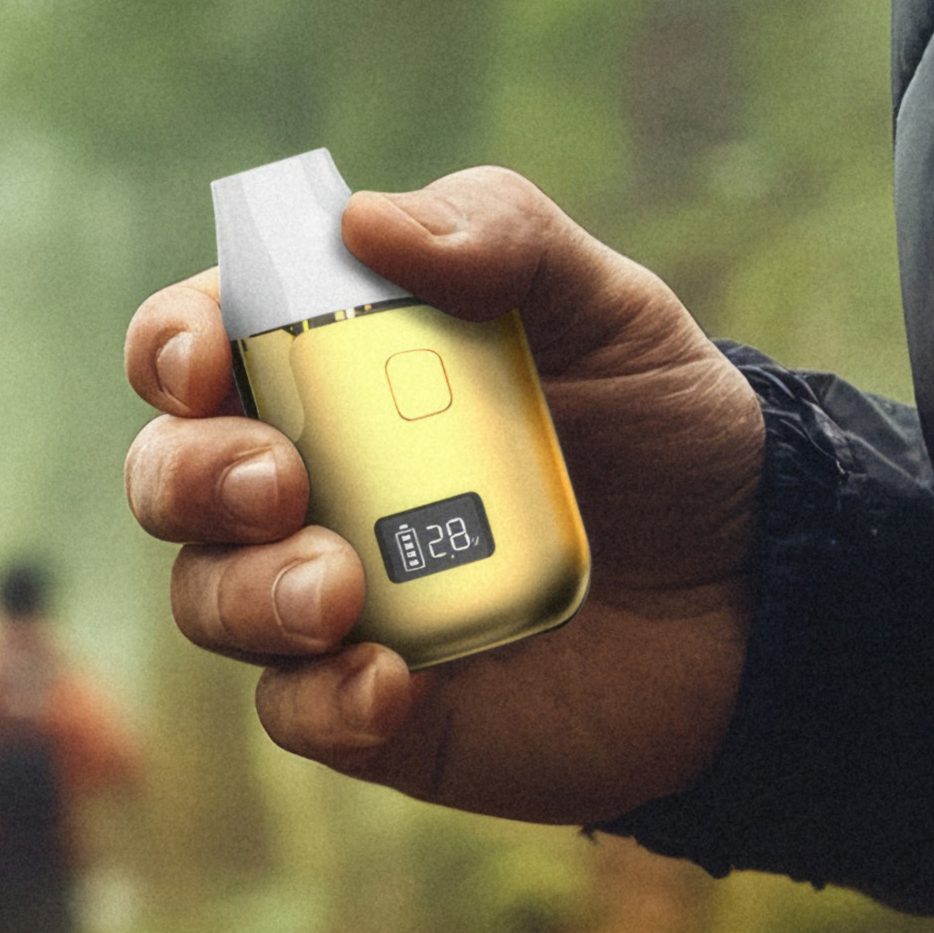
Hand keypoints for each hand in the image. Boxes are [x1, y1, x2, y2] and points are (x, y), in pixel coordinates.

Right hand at [121, 167, 762, 824]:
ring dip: (250, 591)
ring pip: (209, 599)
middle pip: (170, 478)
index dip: (170, 348)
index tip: (203, 361)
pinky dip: (322, 700)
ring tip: (343, 593)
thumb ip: (502, 236)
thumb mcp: (610, 308)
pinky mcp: (373, 709)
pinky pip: (294, 712)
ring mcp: (331, 601)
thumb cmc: (666, 432)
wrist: (763, 596)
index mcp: (329, 373)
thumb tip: (360, 220)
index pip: (194, 347)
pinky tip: (391, 680)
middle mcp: (305, 486)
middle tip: (279, 481)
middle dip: (192, 476)